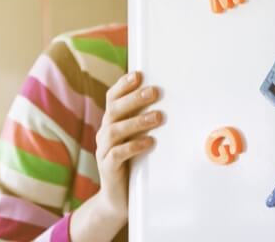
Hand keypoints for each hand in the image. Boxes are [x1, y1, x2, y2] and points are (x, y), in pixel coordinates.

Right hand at [70, 71, 162, 241]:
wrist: (118, 198)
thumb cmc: (133, 164)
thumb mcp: (138, 139)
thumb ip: (147, 122)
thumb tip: (171, 103)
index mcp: (111, 122)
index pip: (113, 98)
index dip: (123, 85)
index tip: (139, 75)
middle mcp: (104, 133)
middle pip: (114, 110)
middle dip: (134, 99)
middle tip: (154, 92)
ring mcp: (103, 150)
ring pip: (115, 130)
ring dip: (137, 121)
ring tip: (157, 117)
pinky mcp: (107, 168)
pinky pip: (117, 154)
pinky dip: (133, 146)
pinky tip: (148, 142)